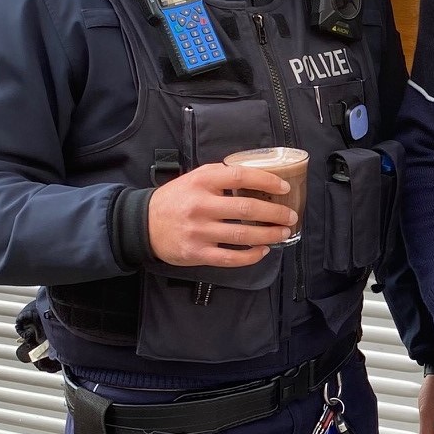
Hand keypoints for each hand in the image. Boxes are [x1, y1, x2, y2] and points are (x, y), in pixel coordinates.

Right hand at [145, 163, 296, 267]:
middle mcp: (201, 205)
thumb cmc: (175, 199)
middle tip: (290, 216)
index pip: (241, 176)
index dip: (267, 181)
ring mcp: (199, 231)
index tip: (284, 187)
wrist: (142, 223)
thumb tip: (258, 179)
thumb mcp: (194, 178)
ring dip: (268, 235)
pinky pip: (230, 258)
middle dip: (275, 213)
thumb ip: (221, 177)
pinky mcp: (197, 253)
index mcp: (202, 181)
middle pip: (247, 209)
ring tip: (283, 232)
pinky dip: (251, 256)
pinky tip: (263, 251)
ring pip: (242, 235)